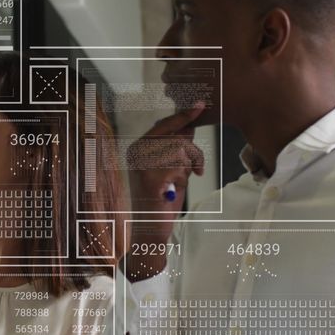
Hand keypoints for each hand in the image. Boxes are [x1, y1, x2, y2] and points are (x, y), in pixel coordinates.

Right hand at [123, 104, 205, 246]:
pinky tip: (175, 188)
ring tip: (181, 181)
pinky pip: (179, 164)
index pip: (164, 125)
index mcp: (138, 148)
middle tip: (196, 170)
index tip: (199, 105)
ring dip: (189, 166)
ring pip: (180, 149)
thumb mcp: (171, 168)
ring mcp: (140, 164)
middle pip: (176, 136)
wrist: (150, 229)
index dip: (183, 116)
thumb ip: (177, 148)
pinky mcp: (149, 177)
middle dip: (193, 153)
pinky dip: (184, 177)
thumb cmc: (162, 200)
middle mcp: (136, 152)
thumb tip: (190, 125)